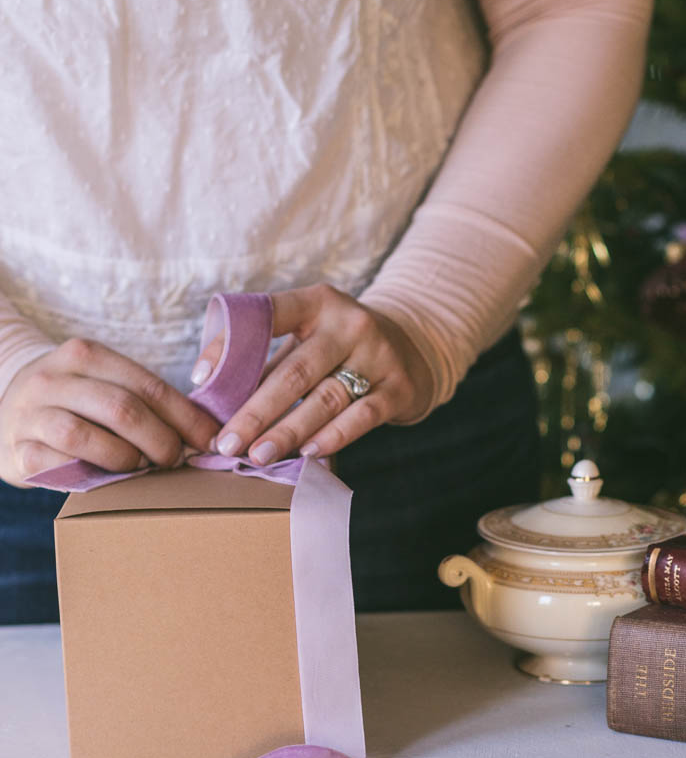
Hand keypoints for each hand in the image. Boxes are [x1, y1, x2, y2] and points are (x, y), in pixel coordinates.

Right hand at [0, 338, 221, 487]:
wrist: (4, 408)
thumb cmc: (73, 402)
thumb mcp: (102, 384)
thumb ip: (144, 400)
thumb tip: (206, 433)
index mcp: (85, 354)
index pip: (147, 385)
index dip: (186, 417)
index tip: (211, 440)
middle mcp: (54, 378)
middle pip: (121, 409)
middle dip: (161, 440)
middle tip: (176, 460)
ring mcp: (31, 413)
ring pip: (85, 436)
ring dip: (125, 459)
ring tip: (141, 468)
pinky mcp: (16, 449)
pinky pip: (55, 464)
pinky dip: (86, 474)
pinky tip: (104, 478)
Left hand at [198, 285, 434, 464]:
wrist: (412, 349)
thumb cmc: (338, 346)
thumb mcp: (306, 335)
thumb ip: (265, 356)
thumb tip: (210, 390)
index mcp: (318, 302)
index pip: (269, 316)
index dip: (230, 347)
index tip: (201, 382)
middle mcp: (350, 324)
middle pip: (295, 372)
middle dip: (256, 411)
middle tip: (227, 443)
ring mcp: (379, 355)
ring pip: (325, 399)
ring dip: (288, 431)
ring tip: (257, 456)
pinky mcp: (399, 387)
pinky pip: (361, 417)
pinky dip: (333, 437)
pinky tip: (307, 453)